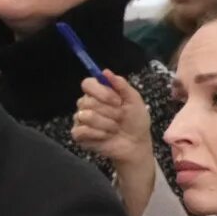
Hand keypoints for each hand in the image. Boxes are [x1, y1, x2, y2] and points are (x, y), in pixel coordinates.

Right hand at [72, 73, 156, 215]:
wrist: (137, 143)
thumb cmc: (135, 121)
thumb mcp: (134, 100)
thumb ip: (121, 85)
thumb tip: (105, 71)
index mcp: (98, 93)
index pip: (87, 84)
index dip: (102, 92)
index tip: (117, 101)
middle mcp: (86, 104)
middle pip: (87, 101)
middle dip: (110, 111)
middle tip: (120, 118)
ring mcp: (81, 120)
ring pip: (86, 116)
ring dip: (107, 124)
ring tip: (115, 128)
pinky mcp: (79, 135)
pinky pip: (82, 130)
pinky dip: (99, 134)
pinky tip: (106, 136)